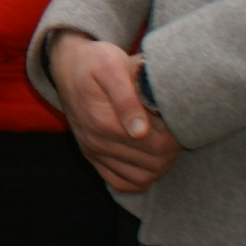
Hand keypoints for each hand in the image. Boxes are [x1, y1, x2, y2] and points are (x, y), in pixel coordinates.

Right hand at [50, 33, 183, 193]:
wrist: (67, 65)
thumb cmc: (95, 62)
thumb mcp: (111, 67)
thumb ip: (127, 98)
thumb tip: (140, 132)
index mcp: (103, 122)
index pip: (156, 146)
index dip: (175, 137)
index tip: (178, 120)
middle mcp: (96, 142)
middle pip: (153, 164)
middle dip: (172, 149)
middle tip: (174, 129)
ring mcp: (93, 152)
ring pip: (141, 178)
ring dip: (160, 164)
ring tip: (163, 141)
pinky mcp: (92, 156)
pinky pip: (121, 183)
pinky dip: (139, 178)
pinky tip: (147, 158)